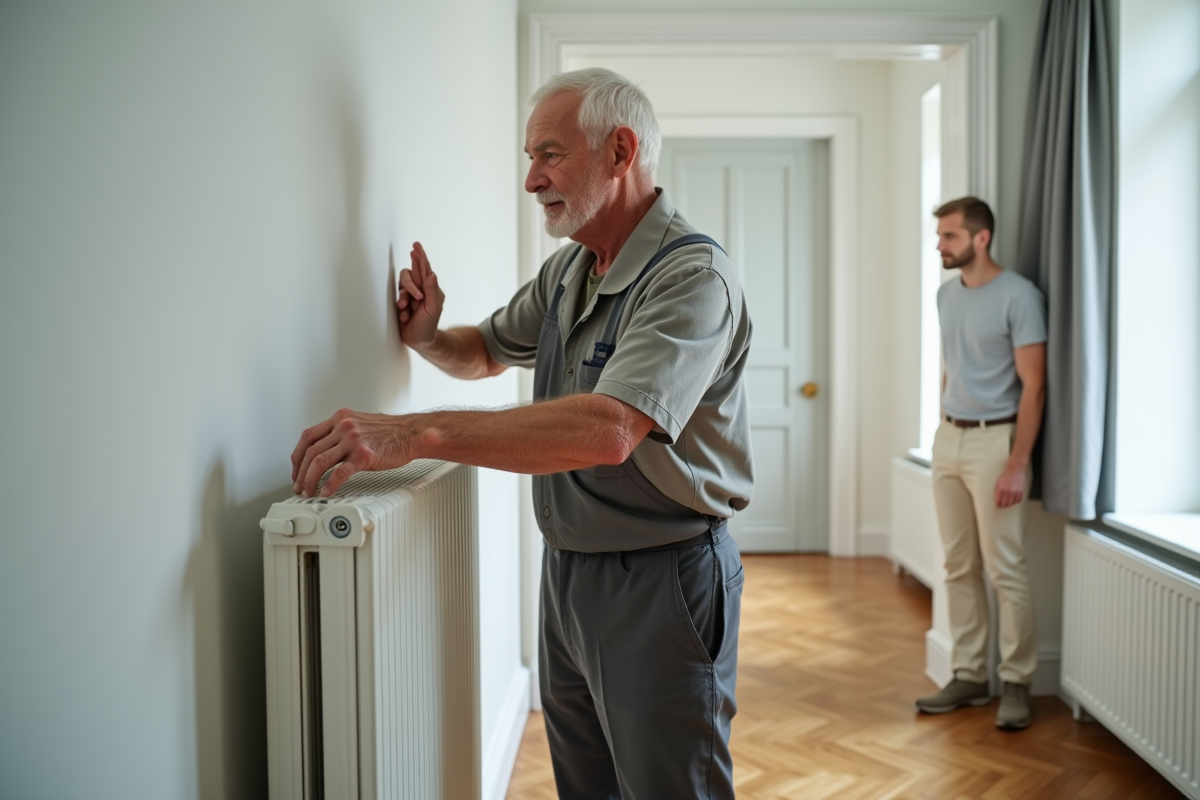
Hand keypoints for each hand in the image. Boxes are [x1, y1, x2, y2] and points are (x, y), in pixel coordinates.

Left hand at [290, 409, 414, 496]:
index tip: (297, 469)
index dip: (298, 456)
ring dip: (310, 480)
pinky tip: (327, 492)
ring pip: (320, 462)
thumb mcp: (360, 424)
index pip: (308, 436)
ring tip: (309, 492)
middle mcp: (344, 426)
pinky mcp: (364, 455)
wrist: (412, 433)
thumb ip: (341, 433)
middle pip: (310, 451)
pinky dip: (330, 485)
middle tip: (300, 486)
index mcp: (341, 418)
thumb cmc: (390, 432)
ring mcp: (353, 440)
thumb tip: (325, 450)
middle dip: (301, 473)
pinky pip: (340, 473)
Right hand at [397, 242, 443, 351]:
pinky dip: (400, 308)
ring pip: (402, 286)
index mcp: (432, 289)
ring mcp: (411, 296)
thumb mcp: (432, 309)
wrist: (419, 341)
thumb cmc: (428, 326)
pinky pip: (397, 297)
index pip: (425, 270)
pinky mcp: (402, 302)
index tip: (416, 246)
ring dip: (404, 298)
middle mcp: (421, 290)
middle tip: (415, 297)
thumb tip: (431, 274)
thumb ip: (431, 291)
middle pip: (411, 275)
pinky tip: (405, 316)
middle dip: (410, 285)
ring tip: (407, 309)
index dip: (420, 257)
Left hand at [994, 463, 1026, 508]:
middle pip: (1005, 504)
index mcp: (1002, 488)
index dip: (998, 504)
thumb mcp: (998, 482)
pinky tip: (1013, 501)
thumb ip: (998, 491)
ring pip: (1012, 503)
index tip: (997, 505)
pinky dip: (1015, 502)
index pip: (999, 501)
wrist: (1015, 469)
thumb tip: (997, 500)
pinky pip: (1018, 500)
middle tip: (1001, 506)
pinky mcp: (1021, 491)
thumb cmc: (1006, 475)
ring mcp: (1016, 491)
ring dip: (1009, 504)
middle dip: (1002, 506)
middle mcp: (1009, 491)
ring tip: (1007, 504)